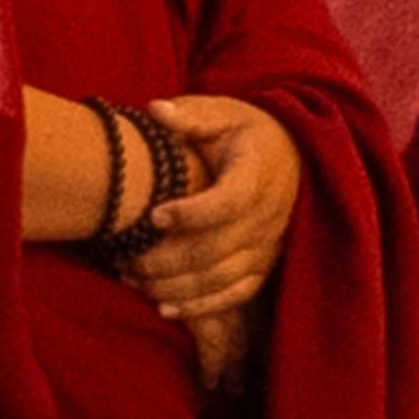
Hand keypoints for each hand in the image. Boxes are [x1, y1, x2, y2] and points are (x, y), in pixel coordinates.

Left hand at [125, 95, 302, 324]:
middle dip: (168, 258)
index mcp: (257, 173)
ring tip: (133, 278)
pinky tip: (165, 309)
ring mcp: (268, 245)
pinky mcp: (264, 266)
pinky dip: (201, 307)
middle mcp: (267, 215)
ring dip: (175, 285)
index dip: (192, 213)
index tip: (154, 215)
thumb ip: (191, 116)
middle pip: (217, 248)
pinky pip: (235, 295)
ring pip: (221, 277)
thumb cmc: (245, 132)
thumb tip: (154, 109)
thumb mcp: (224, 113)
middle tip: (126, 256)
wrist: (292, 155)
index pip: (228, 201)